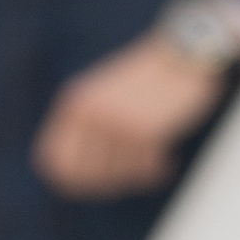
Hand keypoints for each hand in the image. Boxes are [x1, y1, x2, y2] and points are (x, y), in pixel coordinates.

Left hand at [33, 35, 227, 198]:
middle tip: (131, 174)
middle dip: (112, 182)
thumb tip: (70, 181)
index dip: (71, 181)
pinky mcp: (143, 131)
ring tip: (151, 156)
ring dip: (139, 171)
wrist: (184, 54)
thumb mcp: (102, 97)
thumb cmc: (146, 82)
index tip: (93, 185)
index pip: (54, 161)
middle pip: (87, 178)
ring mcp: (114, 123)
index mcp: (73, 104)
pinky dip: (158, 169)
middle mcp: (88, 114)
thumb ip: (85, 129)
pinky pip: (146, 170)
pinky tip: (167, 159)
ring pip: (120, 175)